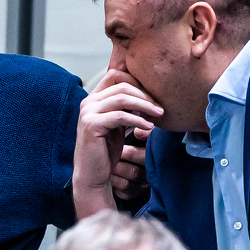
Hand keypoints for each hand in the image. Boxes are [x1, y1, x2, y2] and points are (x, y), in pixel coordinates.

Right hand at [75, 70, 161, 215]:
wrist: (93, 175)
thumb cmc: (107, 152)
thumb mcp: (118, 125)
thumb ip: (127, 109)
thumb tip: (149, 96)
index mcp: (93, 99)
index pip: (116, 75)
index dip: (136, 82)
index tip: (153, 96)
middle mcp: (88, 102)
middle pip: (122, 85)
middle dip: (145, 94)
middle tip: (161, 107)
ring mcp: (88, 113)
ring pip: (122, 98)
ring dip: (145, 105)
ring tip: (159, 114)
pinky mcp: (92, 125)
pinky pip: (120, 116)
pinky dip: (137, 120)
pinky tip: (149, 127)